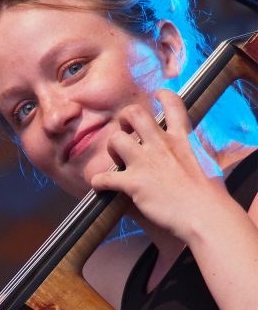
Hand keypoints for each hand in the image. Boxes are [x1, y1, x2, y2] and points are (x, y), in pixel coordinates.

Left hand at [91, 89, 226, 241]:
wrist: (204, 214)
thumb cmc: (210, 195)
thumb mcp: (207, 163)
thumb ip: (195, 154)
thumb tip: (195, 154)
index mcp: (182, 139)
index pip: (173, 104)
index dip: (163, 95)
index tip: (157, 95)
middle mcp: (161, 145)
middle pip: (134, 113)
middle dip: (125, 118)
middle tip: (126, 131)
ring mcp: (145, 162)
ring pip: (116, 140)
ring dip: (111, 148)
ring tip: (117, 160)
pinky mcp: (134, 183)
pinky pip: (105, 177)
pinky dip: (99, 181)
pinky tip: (100, 185)